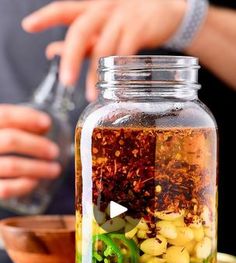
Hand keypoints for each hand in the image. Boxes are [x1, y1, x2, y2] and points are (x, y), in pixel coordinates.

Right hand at [0, 105, 60, 198]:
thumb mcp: (1, 134)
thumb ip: (17, 128)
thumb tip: (44, 127)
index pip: (4, 116)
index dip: (27, 117)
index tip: (47, 123)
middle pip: (11, 140)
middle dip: (37, 145)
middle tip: (54, 151)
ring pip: (12, 166)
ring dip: (38, 167)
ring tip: (54, 169)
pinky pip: (6, 189)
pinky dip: (24, 185)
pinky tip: (35, 181)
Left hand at [22, 0, 185, 100]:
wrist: (167, 11)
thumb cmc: (129, 22)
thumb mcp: (103, 29)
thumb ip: (81, 42)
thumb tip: (51, 51)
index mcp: (92, 7)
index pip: (65, 9)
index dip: (46, 17)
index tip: (28, 26)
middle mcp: (105, 8)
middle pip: (81, 29)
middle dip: (71, 57)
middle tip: (66, 81)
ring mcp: (123, 17)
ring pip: (104, 47)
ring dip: (95, 74)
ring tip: (89, 95)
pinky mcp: (140, 29)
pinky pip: (126, 52)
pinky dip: (118, 71)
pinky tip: (115, 87)